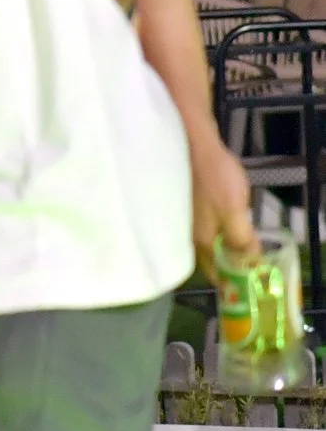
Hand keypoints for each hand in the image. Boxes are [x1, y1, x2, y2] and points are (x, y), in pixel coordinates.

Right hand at [191, 137, 259, 285]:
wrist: (189, 143)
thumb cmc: (213, 177)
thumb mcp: (235, 209)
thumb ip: (241, 238)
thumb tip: (249, 264)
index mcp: (200, 239)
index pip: (214, 271)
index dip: (229, 281)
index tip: (243, 287)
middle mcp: (184, 234)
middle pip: (205, 258)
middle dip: (221, 265)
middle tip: (241, 265)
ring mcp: (180, 219)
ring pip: (199, 242)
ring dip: (214, 249)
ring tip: (232, 246)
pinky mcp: (180, 205)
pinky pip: (195, 227)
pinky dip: (207, 232)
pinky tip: (216, 223)